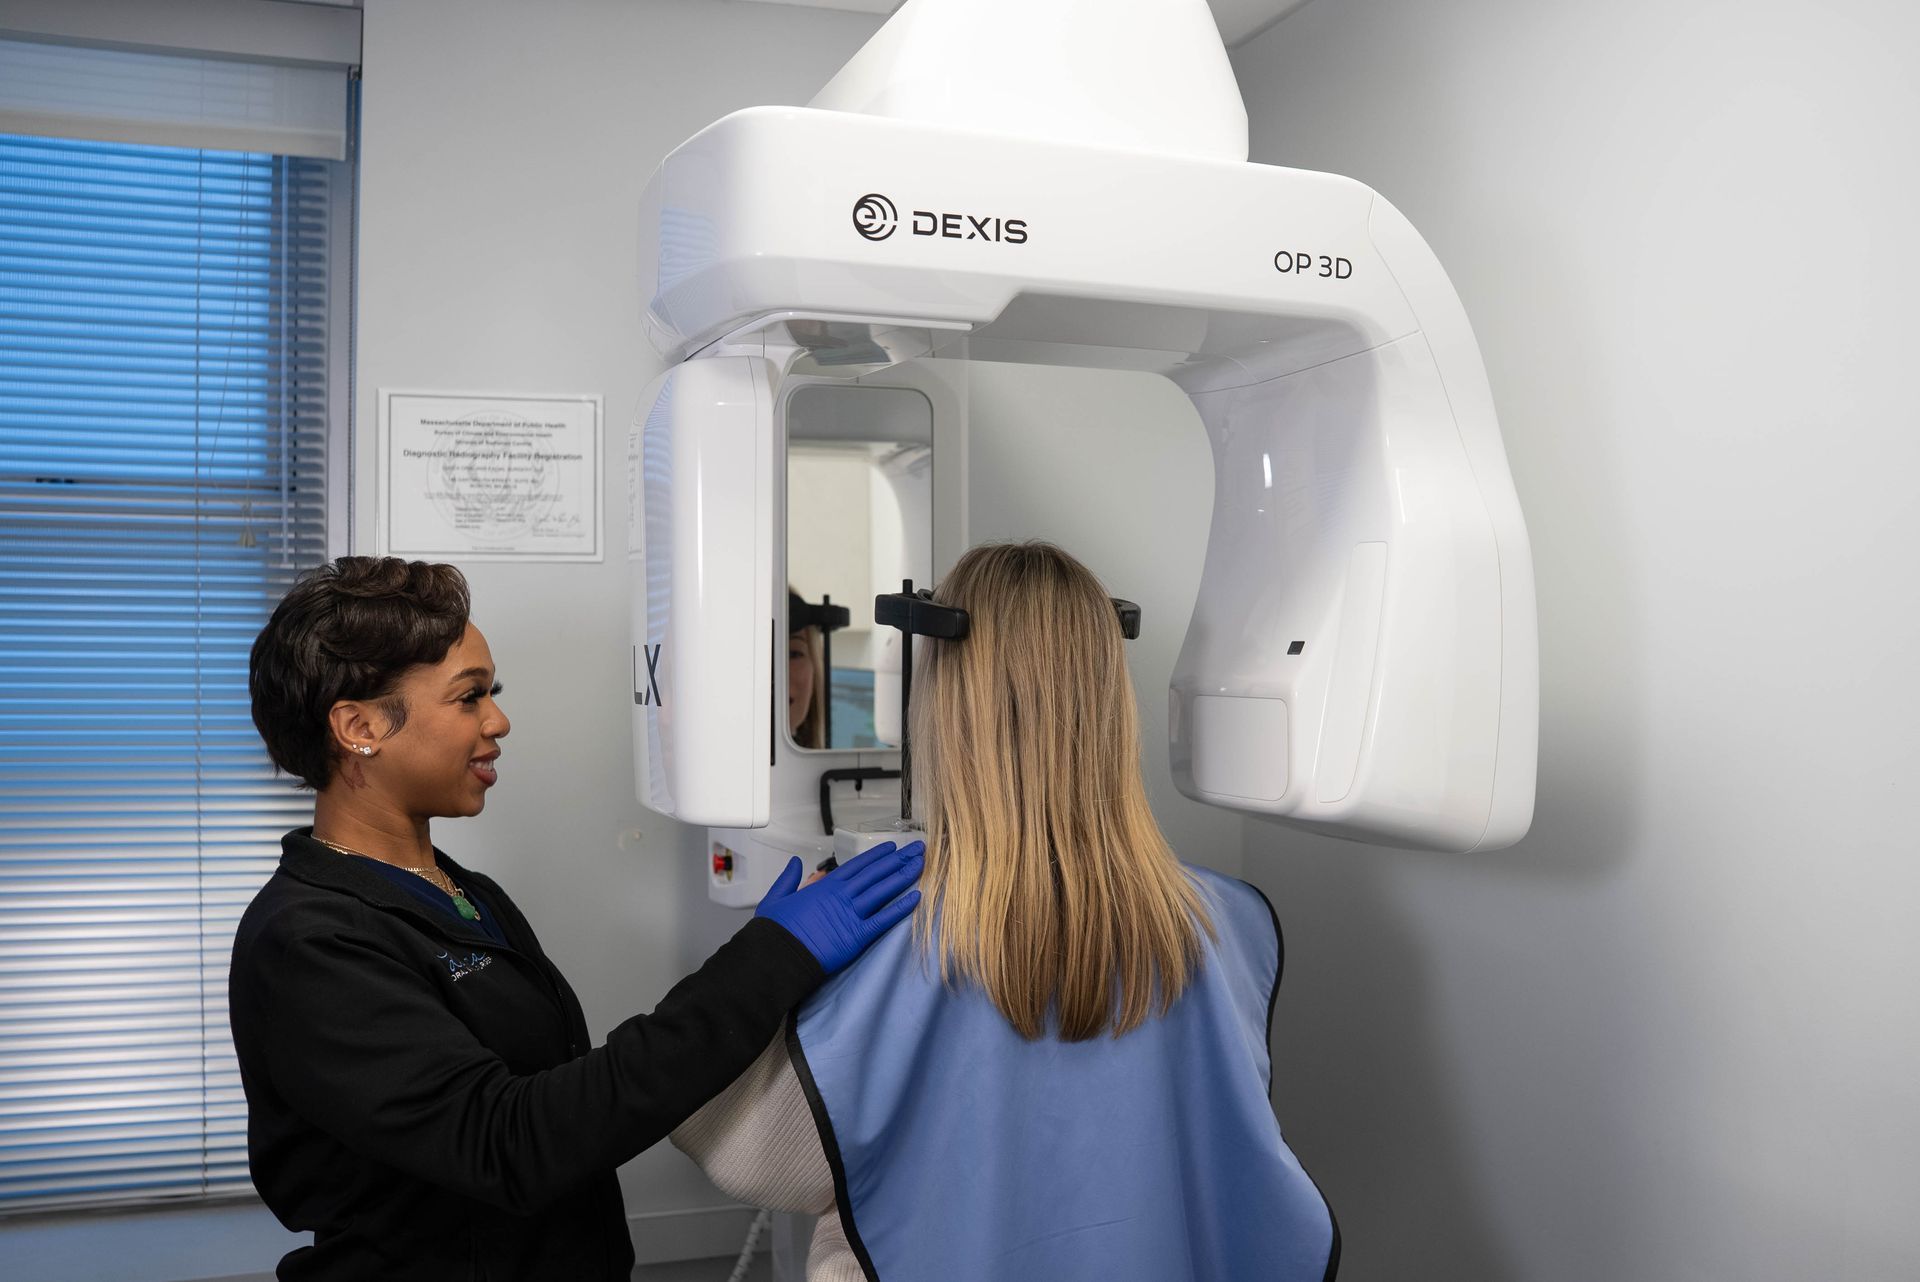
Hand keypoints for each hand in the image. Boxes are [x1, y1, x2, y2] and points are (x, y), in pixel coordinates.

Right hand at [755, 839, 925, 974]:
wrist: (776, 956)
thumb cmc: (775, 931)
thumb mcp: (776, 898)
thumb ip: (788, 878)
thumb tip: (795, 862)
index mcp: (825, 887)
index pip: (858, 866)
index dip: (877, 856)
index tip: (892, 848)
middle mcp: (842, 896)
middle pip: (876, 874)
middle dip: (898, 860)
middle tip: (917, 849)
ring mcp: (851, 915)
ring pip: (883, 891)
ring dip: (903, 876)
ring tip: (920, 864)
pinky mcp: (856, 937)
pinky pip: (883, 920)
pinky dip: (900, 908)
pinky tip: (916, 898)